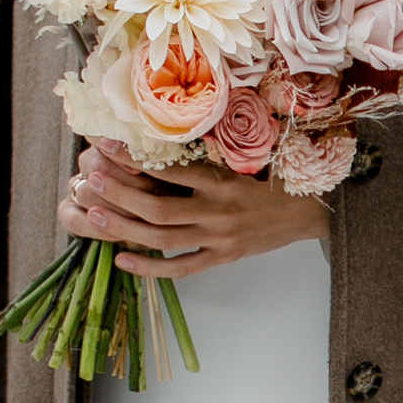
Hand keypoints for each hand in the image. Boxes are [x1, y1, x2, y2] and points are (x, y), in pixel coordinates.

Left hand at [64, 143, 329, 275]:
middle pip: (159, 208)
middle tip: (90, 181)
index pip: (171, 169)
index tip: (105, 145)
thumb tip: (161, 135)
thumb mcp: (245, 157)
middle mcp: (219, 210)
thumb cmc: (275, 177)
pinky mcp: (223, 257)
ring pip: (164, 238)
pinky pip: (182, 267)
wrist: (313, 209)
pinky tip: (122, 259)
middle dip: (120, 195)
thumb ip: (206, 152)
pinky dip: (151, 267)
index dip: (135, 159)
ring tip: (94, 217)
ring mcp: (219, 237)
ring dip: (126, 228)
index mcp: (223, 179)